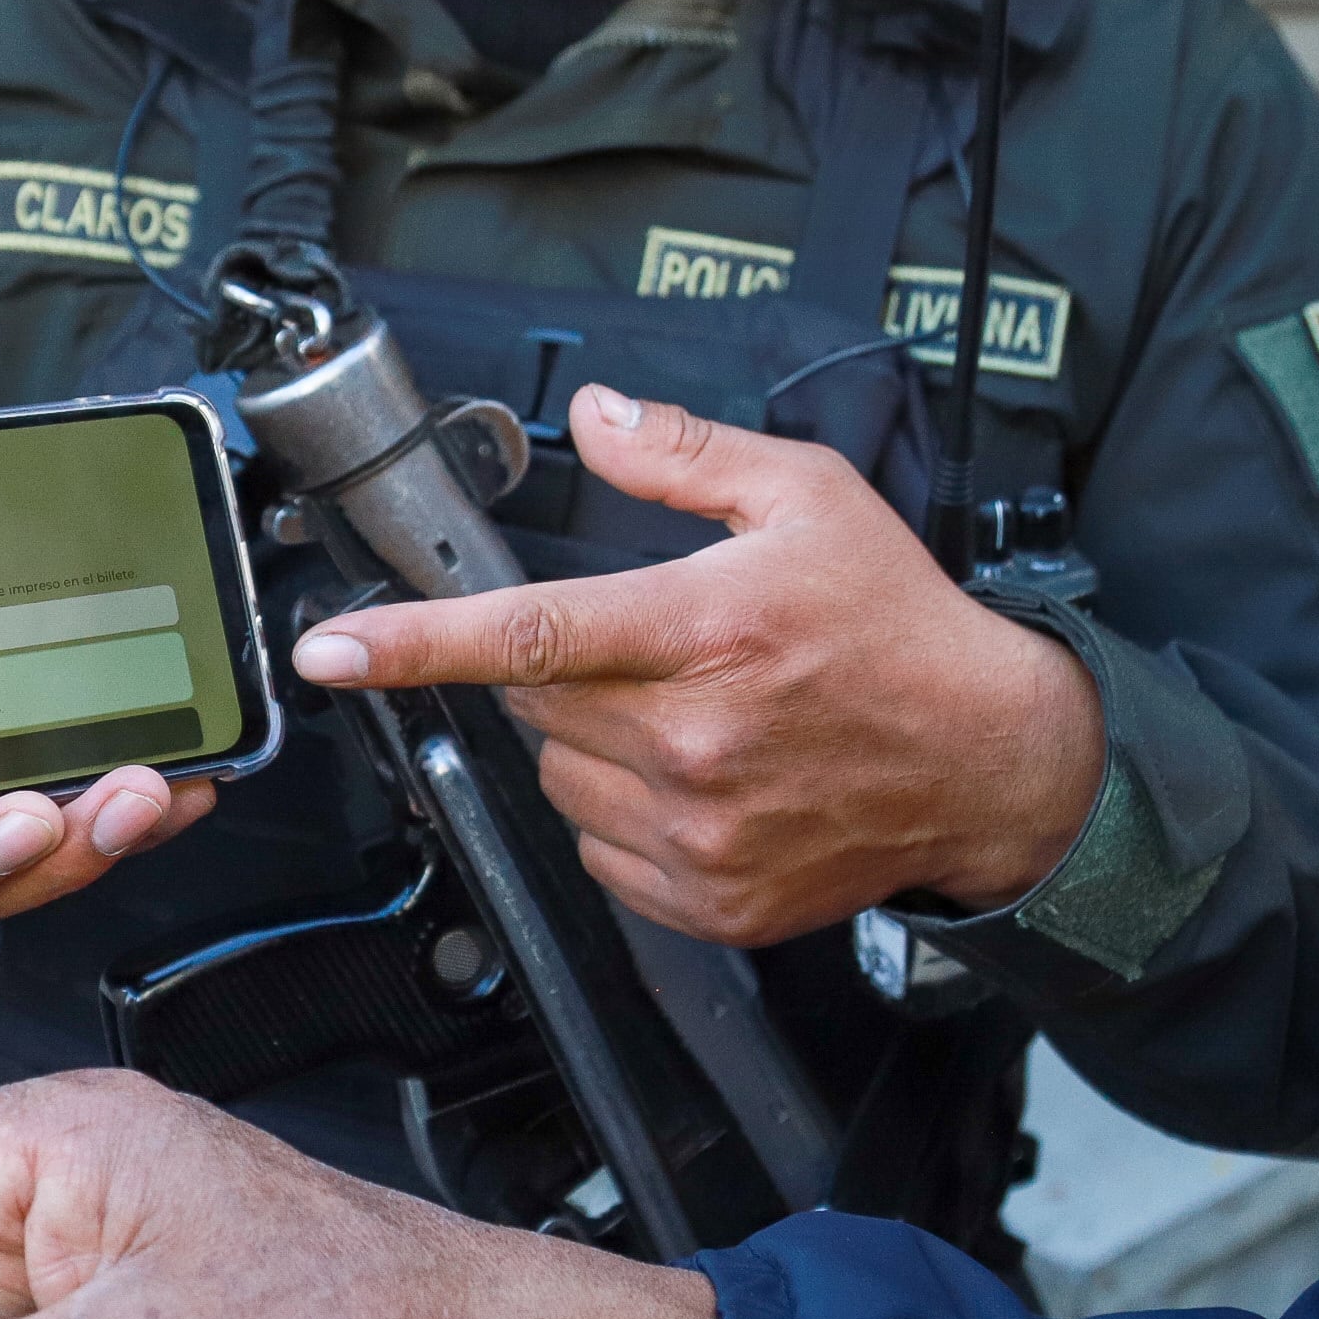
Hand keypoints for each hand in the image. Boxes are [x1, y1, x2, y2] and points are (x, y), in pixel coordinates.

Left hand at [285, 385, 1103, 935]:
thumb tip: (602, 419)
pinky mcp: (711, 899)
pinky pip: (603, 853)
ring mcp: (701, 831)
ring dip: (596, 746)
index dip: (413, 642)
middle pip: (538, 704)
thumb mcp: (809, 500)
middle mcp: (695, 739)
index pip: (530, 634)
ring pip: (563, 780)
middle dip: (572, 671)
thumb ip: (688, 458)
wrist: (989, 760)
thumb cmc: (898, 626)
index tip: (329, 651)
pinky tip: (704, 781)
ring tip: (693, 717)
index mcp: (706, 629)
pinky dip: (630, 817)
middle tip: (657, 653)